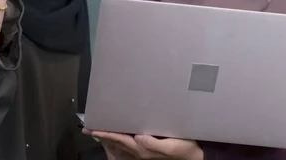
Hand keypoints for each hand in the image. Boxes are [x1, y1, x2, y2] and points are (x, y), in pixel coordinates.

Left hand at [83, 129, 202, 159]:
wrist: (196, 157)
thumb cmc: (186, 149)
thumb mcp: (172, 145)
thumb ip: (154, 144)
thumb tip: (138, 137)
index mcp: (143, 149)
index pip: (119, 139)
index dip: (105, 133)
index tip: (92, 129)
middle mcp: (140, 151)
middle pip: (116, 142)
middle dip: (102, 135)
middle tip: (88, 129)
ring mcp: (143, 152)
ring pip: (120, 144)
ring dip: (108, 137)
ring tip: (97, 131)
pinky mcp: (148, 150)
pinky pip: (127, 144)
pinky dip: (118, 139)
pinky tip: (116, 135)